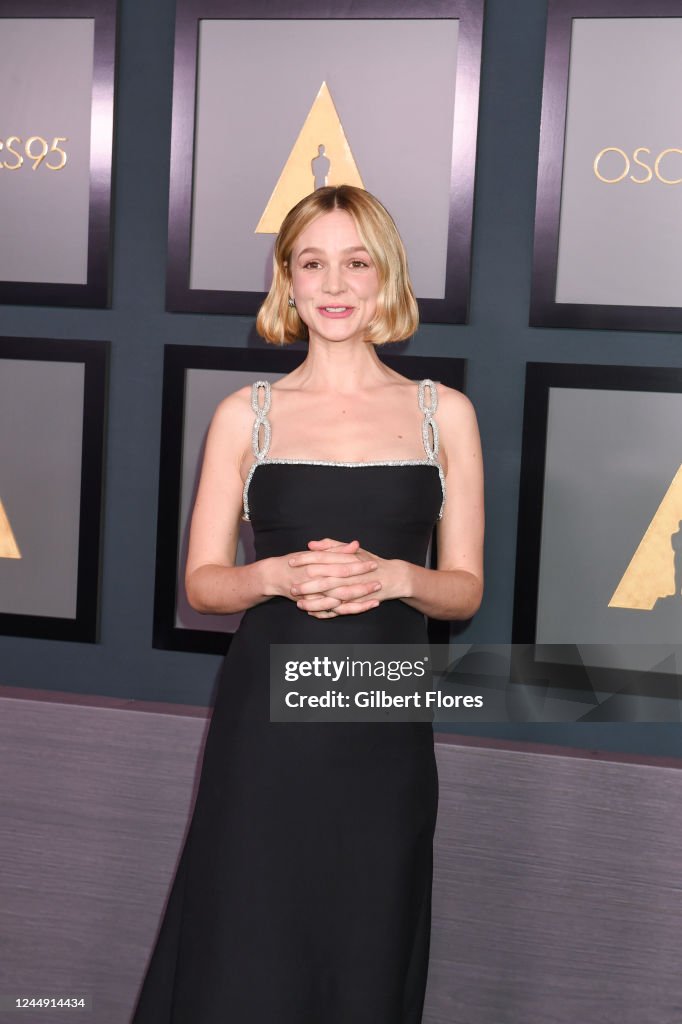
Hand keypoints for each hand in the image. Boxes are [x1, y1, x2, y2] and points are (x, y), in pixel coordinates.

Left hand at [289, 538, 407, 618]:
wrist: (393, 577)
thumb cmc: (370, 561)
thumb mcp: (352, 550)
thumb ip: (331, 546)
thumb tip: (311, 544)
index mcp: (347, 559)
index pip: (322, 558)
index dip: (306, 560)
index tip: (292, 561)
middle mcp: (350, 576)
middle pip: (325, 580)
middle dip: (307, 585)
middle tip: (292, 587)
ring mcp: (354, 591)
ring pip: (331, 598)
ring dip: (314, 602)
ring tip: (299, 604)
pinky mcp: (357, 603)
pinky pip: (339, 610)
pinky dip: (326, 613)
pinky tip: (313, 613)